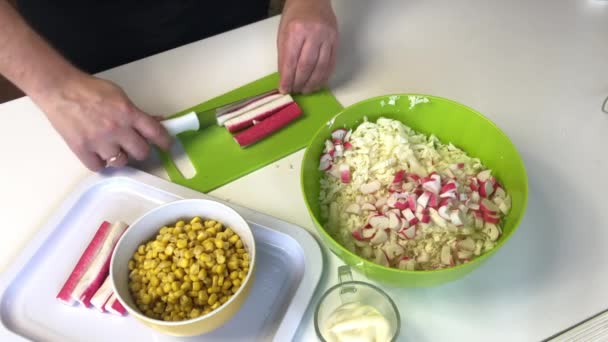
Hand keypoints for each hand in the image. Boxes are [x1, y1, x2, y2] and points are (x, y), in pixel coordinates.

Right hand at [35, 74, 170, 170]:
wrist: (59, 89)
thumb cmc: (89, 89)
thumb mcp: (119, 95)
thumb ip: (137, 112)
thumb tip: (155, 121)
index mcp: (128, 113)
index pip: (156, 133)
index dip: (165, 142)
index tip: (166, 145)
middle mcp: (117, 129)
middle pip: (141, 152)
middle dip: (140, 150)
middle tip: (134, 145)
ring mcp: (99, 141)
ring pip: (121, 162)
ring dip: (120, 157)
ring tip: (113, 148)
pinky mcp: (82, 150)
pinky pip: (98, 167)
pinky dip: (100, 163)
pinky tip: (98, 154)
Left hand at [277, 0, 337, 93]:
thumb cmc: (295, 15)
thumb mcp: (283, 33)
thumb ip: (284, 56)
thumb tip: (285, 78)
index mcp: (295, 31)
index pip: (291, 61)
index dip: (287, 79)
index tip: (284, 90)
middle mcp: (313, 34)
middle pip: (306, 66)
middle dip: (300, 82)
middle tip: (295, 91)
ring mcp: (327, 37)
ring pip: (321, 67)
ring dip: (313, 83)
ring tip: (306, 90)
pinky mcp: (336, 41)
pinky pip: (331, 63)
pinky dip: (324, 76)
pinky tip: (318, 82)